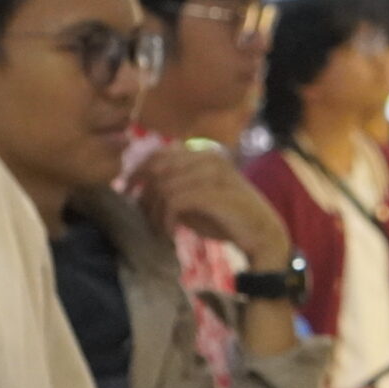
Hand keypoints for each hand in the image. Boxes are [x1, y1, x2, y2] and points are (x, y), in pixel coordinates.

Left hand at [129, 146, 289, 268]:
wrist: (262, 234)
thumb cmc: (226, 218)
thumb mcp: (195, 198)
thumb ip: (173, 186)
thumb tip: (138, 187)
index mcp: (203, 153)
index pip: (159, 153)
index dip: (137, 170)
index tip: (127, 190)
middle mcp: (208, 157)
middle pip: (157, 168)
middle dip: (143, 194)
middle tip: (143, 216)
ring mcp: (212, 173)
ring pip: (162, 186)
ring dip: (154, 212)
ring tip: (159, 230)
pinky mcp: (213, 192)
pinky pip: (173, 201)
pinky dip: (164, 220)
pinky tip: (169, 233)